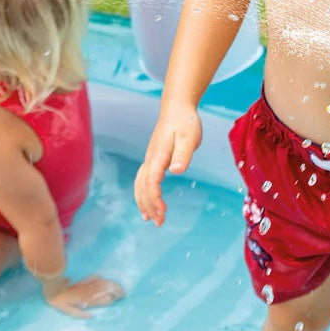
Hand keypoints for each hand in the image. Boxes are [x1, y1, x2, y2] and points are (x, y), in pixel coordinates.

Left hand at [41, 274, 124, 317]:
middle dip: (117, 290)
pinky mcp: (85, 279)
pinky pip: (97, 278)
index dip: (113, 299)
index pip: (104, 298)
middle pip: (107, 288)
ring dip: (113, 285)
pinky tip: (106, 282)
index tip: (119, 299)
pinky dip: (103, 280)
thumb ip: (80, 314)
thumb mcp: (68, 311)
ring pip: (104, 282)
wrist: (54, 286)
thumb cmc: (60, 301)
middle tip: (123, 294)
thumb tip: (91, 316)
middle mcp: (90, 290)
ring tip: (119, 288)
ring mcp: (88, 283)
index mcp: (87, 298)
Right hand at [134, 102, 201, 226]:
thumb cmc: (185, 122)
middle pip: (143, 186)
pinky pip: (143, 180)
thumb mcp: (189, 136)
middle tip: (160, 222)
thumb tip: (176, 171)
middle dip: (149, 205)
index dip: (154, 197)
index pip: (151, 180)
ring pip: (140, 184)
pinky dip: (143, 194)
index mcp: (158, 154)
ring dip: (144, 202)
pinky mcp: (153, 159)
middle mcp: (150, 158)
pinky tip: (148, 204)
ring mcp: (150, 159)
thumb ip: (183, 154)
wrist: (177, 108)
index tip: (162, 211)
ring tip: (151, 219)